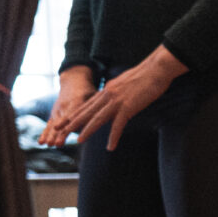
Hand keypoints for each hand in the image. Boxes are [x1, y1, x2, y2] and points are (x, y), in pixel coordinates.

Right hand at [38, 66, 98, 147]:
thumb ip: (101, 104)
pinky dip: (45, 133)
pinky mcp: (54, 113)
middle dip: (60, 133)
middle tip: (57, 144)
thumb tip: (114, 115)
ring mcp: (58, 108)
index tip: (73, 136)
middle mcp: (66, 104)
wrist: (73, 79)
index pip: (76, 114)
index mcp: (77, 100)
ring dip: (51, 135)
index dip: (73, 125)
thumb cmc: (88, 89)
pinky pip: (49, 124)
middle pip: (63, 121)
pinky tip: (41, 143)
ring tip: (48, 145)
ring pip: (55, 123)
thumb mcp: (95, 94)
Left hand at [51, 49, 183, 151]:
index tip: (64, 120)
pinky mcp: (128, 107)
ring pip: (98, 118)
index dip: (75, 113)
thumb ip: (119, 94)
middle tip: (60, 130)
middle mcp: (108, 95)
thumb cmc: (147, 76)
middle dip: (72, 122)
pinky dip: (113, 137)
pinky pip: (118, 125)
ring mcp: (117, 101)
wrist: (157, 69)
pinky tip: (110, 147)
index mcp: (108, 90)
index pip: (87, 104)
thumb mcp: (127, 84)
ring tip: (79, 141)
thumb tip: (116, 101)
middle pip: (87, 111)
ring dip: (87, 130)